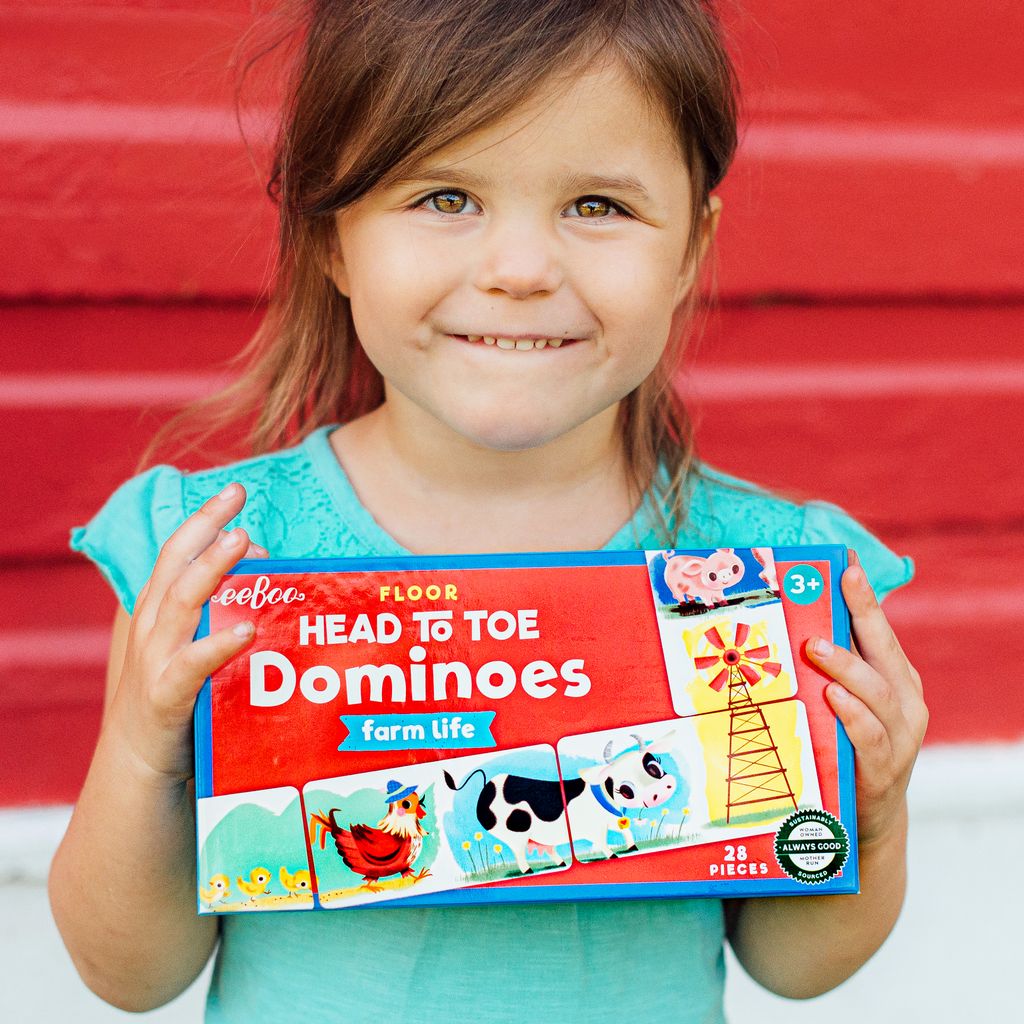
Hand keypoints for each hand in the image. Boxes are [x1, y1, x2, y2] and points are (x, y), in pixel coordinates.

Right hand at [108, 483, 267, 784]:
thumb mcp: (196, 640)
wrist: (141, 760)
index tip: (234, 491)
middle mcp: (153, 627)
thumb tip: (265, 564)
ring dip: (212, 570)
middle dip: (206, 528)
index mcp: (159, 609)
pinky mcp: (167, 695)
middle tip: (237, 501)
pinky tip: (248, 629)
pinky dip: (219, 644)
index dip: (203, 519)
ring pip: (182, 604)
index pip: (178, 552)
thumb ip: (225, 604)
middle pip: (176, 566)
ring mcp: (157, 659)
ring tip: (242, 543)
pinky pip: (193, 665)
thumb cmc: (182, 692)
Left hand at [806, 550, 927, 848]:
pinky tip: (833, 699)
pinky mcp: (884, 768)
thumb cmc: (847, 747)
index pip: (879, 630)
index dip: (864, 596)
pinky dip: (853, 716)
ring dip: (846, 667)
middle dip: (861, 616)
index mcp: (895, 678)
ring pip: (878, 693)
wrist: (869, 818)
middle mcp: (904, 701)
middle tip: (836, 587)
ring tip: (817, 648)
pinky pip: (870, 736)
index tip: (845, 563)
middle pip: (884, 651)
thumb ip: (826, 668)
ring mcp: (900, 736)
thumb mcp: (842, 702)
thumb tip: (785, 624)